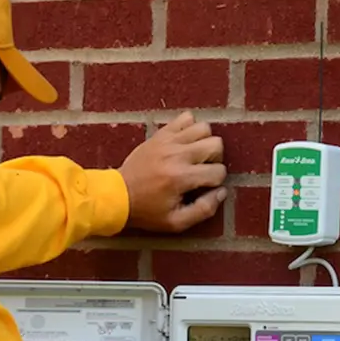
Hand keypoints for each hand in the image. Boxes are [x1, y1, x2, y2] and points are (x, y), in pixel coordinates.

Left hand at [117, 111, 226, 232]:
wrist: (117, 195)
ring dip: (205, 142)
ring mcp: (168, 141)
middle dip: (215, 159)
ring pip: (204, 128)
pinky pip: (185, 118)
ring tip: (195, 156)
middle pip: (216, 144)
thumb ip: (204, 210)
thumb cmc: (146, 212)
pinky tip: (185, 143)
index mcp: (181, 178)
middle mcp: (176, 155)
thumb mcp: (176, 222)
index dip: (216, 182)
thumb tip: (222, 192)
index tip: (204, 188)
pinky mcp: (160, 134)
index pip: (218, 171)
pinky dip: (190, 127)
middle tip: (202, 170)